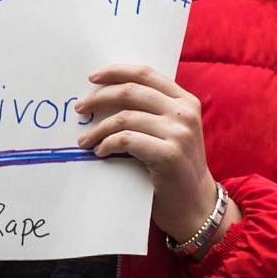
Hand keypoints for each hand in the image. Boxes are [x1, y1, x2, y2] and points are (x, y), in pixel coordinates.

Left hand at [76, 63, 222, 243]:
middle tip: (80, 108)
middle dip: (99, 98)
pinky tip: (100, 151)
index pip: (145, 73)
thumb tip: (107, 96)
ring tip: (85, 140)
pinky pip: (126, 140)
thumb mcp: (173, 132)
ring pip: (125, 117)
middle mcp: (184, 113)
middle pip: (131, 91)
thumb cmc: (177, 169)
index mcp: (185, 101)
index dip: (116, 72)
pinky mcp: (169, 154)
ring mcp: (179, 133)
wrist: (196, 205)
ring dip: (98, 128)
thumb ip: (152, 112)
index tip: (92, 78)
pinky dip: (107, 144)